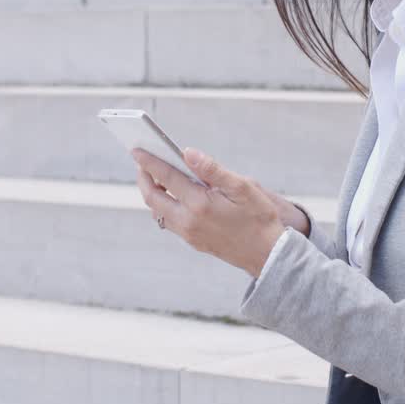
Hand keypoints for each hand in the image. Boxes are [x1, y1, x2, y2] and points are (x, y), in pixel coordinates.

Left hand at [131, 146, 287, 277]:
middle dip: (144, 177)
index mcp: (200, 203)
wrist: (267, 253)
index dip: (149, 161)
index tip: (137, 150)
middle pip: (152, 197)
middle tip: (142, 161)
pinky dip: (163, 206)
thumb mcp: (243, 187)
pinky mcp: (192, 241)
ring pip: (157, 211)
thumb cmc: (259, 217)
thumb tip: (188, 153)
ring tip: (156, 176)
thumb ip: (212, 170)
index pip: (166, 177)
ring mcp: (188, 233)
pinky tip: (172, 196)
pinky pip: (168, 222)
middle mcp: (188, 220)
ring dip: (152, 193)